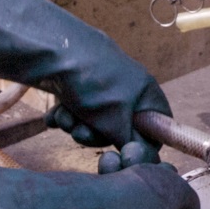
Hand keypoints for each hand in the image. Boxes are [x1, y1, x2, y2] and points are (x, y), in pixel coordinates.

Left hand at [0, 0, 170, 158]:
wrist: (52, 52)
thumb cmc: (92, 82)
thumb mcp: (117, 121)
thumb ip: (132, 142)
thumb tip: (139, 156)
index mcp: (145, 92)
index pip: (158, 124)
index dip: (144, 142)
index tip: (124, 151)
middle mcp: (126, 89)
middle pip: (119, 129)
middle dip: (96, 134)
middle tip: (81, 131)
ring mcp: (100, 87)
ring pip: (93, 122)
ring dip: (76, 125)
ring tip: (65, 116)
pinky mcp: (77, 86)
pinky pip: (76, 112)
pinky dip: (65, 116)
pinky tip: (55, 113)